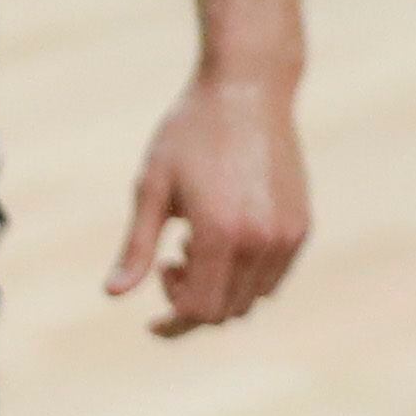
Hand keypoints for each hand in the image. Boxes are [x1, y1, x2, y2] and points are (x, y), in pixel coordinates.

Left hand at [108, 71, 308, 336]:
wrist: (246, 91)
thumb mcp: (151, 187)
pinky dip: (245, 275)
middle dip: (191, 303)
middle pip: (227, 310)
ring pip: (252, 298)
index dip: (172, 323)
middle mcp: (262, 241)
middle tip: (168, 260)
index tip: (151, 322)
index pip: (200, 310)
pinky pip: (273, 276)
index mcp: (220, 234)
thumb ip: (137, 247)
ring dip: (219, 289)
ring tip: (192, 242)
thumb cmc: (188, 134)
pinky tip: (220, 237)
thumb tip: (113, 294)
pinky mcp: (302, 226)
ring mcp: (288, 236)